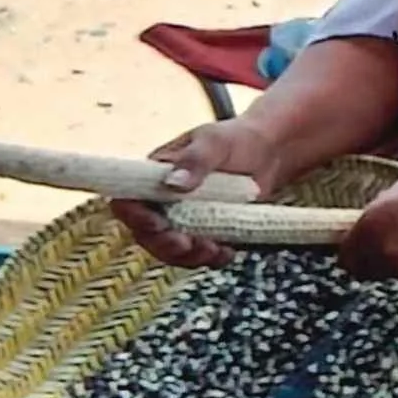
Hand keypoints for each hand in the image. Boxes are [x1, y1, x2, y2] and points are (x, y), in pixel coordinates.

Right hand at [115, 117, 284, 271]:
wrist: (269, 153)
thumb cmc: (236, 139)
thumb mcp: (215, 142)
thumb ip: (194, 161)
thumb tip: (173, 183)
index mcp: (155, 175)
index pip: (128, 199)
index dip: (134, 216)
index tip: (155, 223)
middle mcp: (163, 200)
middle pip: (147, 233)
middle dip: (165, 244)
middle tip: (187, 244)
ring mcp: (184, 218)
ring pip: (171, 249)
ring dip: (189, 256)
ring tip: (214, 249)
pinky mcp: (205, 232)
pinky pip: (198, 253)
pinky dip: (210, 258)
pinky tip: (227, 252)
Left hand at [341, 165, 397, 288]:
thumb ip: (380, 211)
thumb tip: (369, 224)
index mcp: (372, 224)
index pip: (346, 257)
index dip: (353, 253)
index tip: (359, 251)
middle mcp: (385, 251)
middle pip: (367, 271)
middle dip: (375, 260)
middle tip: (394, 244)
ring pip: (395, 273)